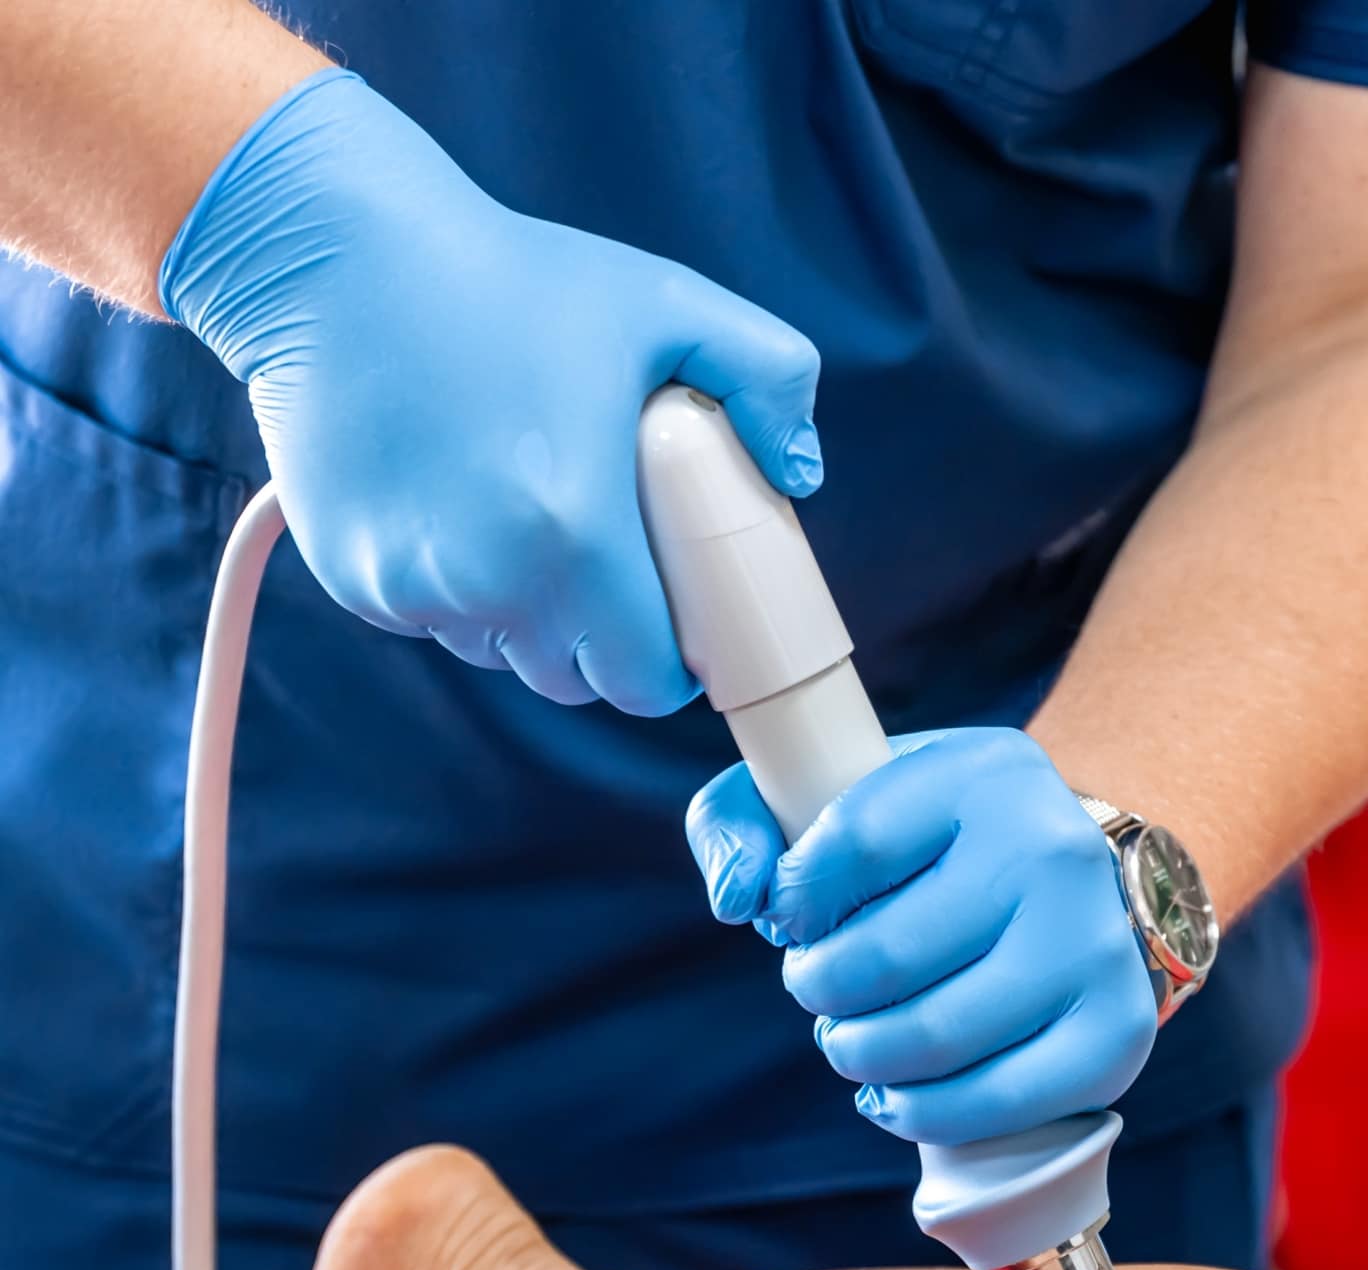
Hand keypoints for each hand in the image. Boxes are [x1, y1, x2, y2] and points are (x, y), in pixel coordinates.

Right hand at [161, 69, 821, 713]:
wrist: (332, 253)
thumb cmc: (510, 276)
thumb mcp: (668, 305)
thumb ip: (769, 378)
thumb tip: (799, 473)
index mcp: (573, 535)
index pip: (643, 682)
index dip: (672, 662)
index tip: (678, 615)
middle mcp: (484, 581)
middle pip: (573, 679)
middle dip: (605, 640)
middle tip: (615, 559)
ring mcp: (407, 584)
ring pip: (498, 652)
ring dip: (528, 616)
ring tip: (533, 518)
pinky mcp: (349, 573)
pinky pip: (429, 618)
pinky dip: (455, 588)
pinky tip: (460, 501)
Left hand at [685, 729, 1159, 1142]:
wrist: (1066, 887)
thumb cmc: (928, 849)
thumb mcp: (839, 794)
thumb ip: (742, 818)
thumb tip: (740, 897)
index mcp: (985, 773)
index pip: (847, 847)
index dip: (794, 901)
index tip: (795, 916)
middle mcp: (1055, 851)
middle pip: (881, 958)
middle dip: (820, 988)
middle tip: (821, 986)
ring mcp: (1095, 945)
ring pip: (930, 1038)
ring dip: (860, 1054)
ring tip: (855, 1035)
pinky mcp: (1115, 1031)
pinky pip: (991, 1104)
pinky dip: (920, 1112)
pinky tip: (897, 1089)